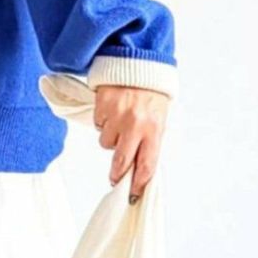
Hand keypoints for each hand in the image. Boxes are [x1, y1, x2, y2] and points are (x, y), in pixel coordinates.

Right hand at [93, 86, 170, 201]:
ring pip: (106, 143)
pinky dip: (103, 122)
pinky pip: (98, 125)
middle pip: (121, 161)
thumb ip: (151, 141)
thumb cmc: (151, 94)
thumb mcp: (160, 118)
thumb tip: (140, 168)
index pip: (147, 164)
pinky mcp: (102, 106)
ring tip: (120, 123)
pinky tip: (112, 111)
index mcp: (154, 128)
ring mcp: (117, 115)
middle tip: (115, 179)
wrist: (138, 63)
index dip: (139, 183)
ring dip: (111, 138)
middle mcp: (135, 124)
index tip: (134, 194)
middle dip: (118, 174)